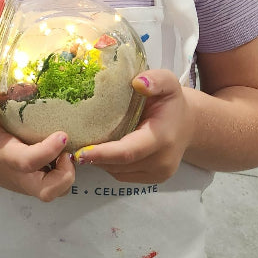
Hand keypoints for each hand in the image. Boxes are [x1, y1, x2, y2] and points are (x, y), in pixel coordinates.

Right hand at [0, 87, 74, 200]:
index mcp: (6, 156)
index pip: (28, 161)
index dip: (48, 151)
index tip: (62, 134)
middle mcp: (19, 175)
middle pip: (47, 191)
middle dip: (65, 175)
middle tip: (68, 152)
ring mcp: (29, 183)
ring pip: (57, 191)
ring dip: (68, 175)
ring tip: (66, 152)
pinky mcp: (36, 184)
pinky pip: (58, 186)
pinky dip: (66, 173)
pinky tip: (61, 153)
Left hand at [72, 69, 193, 183]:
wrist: (188, 124)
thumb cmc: (172, 101)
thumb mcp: (168, 83)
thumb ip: (156, 79)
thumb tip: (138, 82)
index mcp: (162, 137)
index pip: (129, 151)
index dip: (103, 154)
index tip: (80, 152)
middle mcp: (162, 161)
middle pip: (120, 165)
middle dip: (94, 158)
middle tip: (69, 147)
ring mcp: (158, 173)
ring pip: (119, 172)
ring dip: (99, 162)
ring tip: (80, 145)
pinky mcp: (152, 178)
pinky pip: (123, 175)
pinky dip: (108, 165)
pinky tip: (98, 150)